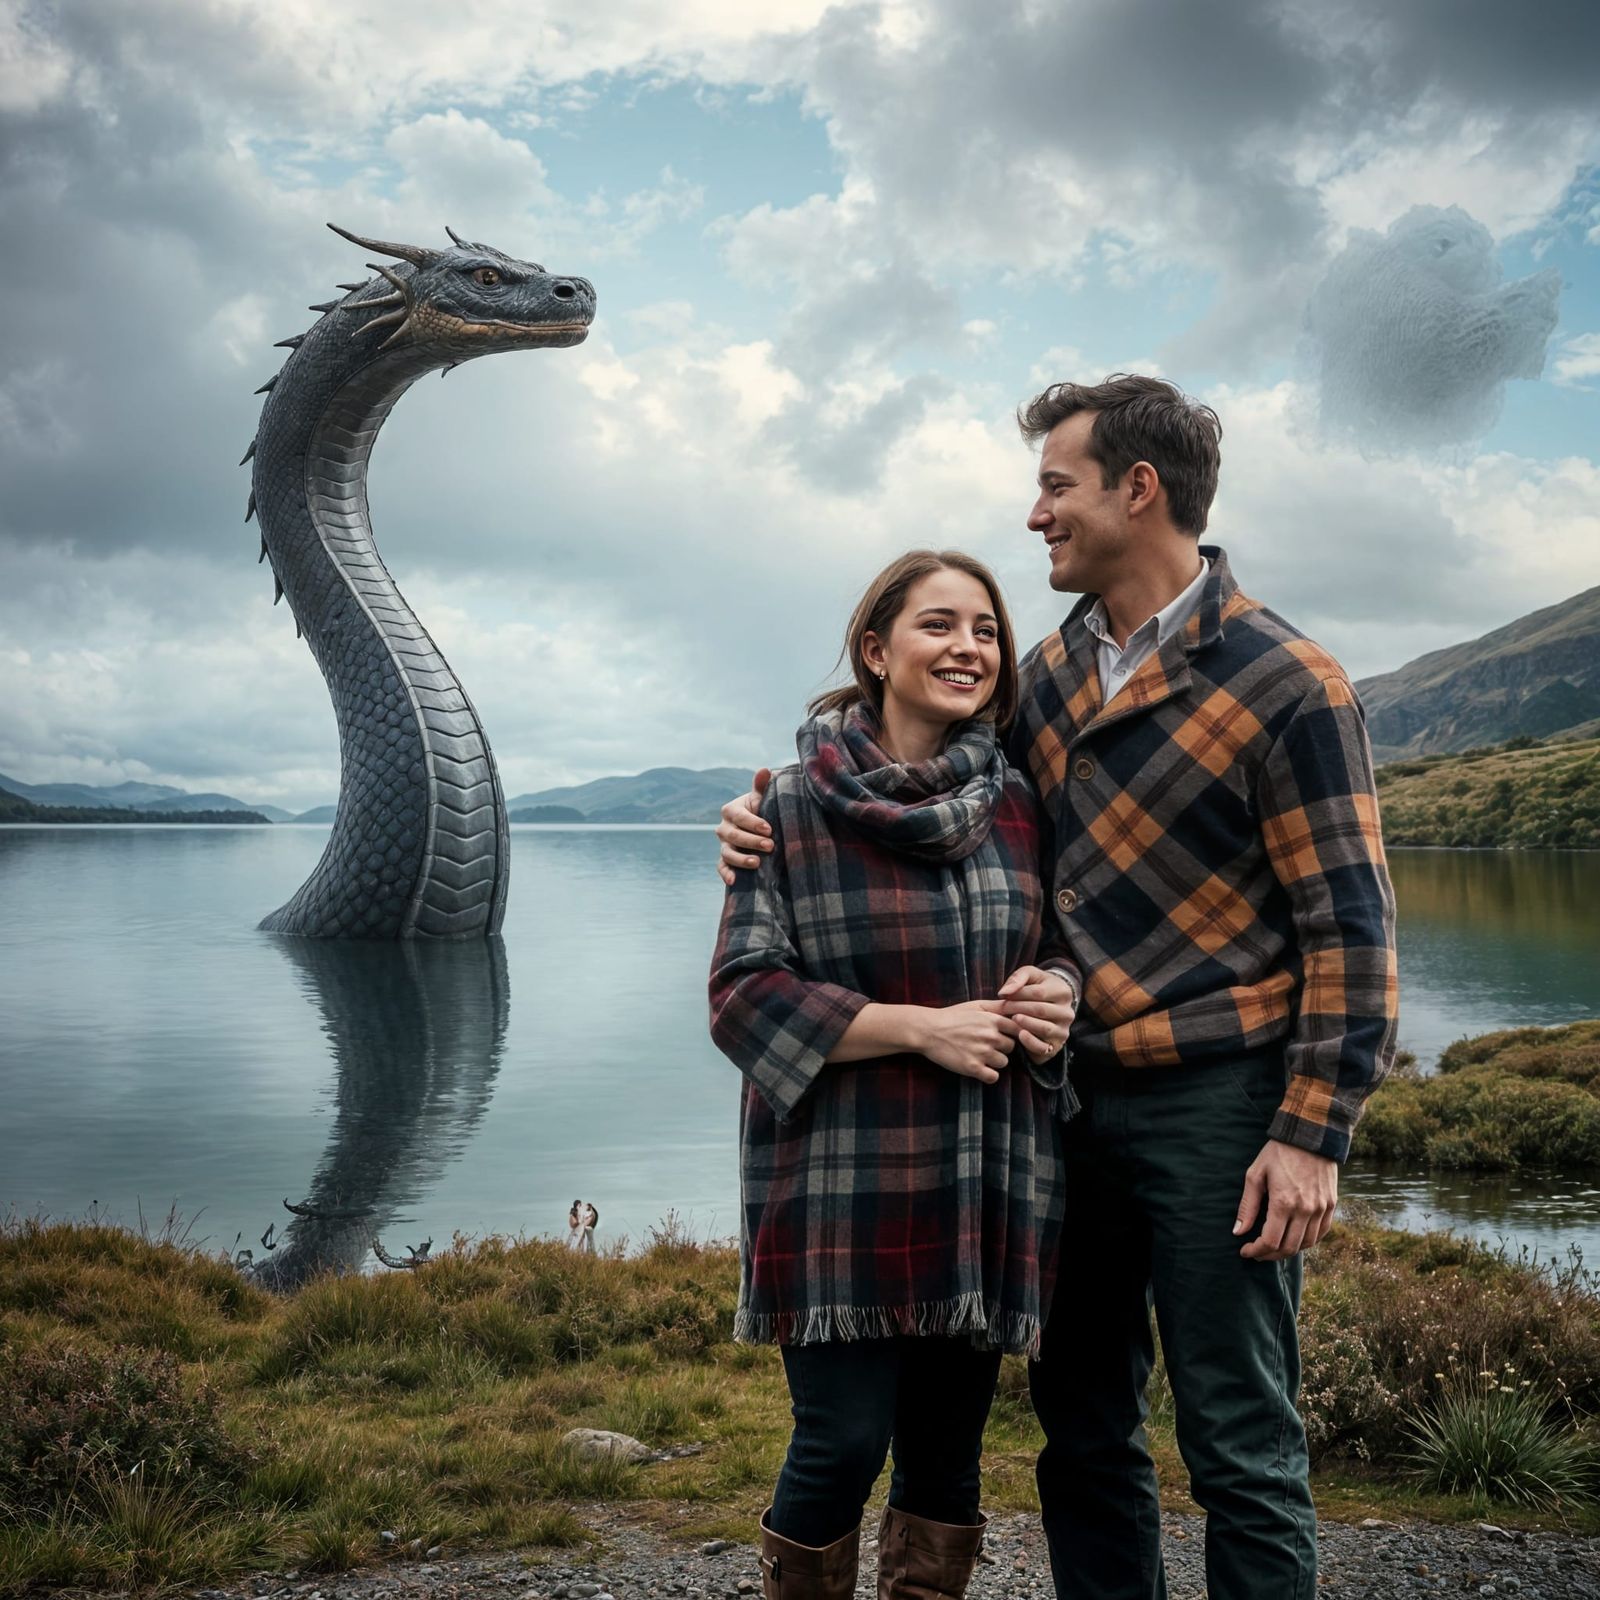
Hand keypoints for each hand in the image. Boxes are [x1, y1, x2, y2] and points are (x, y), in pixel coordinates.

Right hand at [716, 768, 772, 884]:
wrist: (760, 827)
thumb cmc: (762, 809)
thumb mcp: (762, 798)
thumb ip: (761, 786)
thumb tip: (765, 770)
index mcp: (731, 810)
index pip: (739, 816)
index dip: (753, 822)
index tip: (769, 828)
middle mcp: (724, 828)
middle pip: (733, 836)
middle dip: (751, 841)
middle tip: (770, 845)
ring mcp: (724, 845)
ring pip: (727, 853)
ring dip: (740, 859)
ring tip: (757, 863)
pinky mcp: (726, 859)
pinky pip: (722, 867)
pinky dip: (725, 874)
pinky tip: (733, 881)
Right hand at [914, 1000, 1020, 1083]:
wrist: (928, 1030)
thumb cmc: (952, 1017)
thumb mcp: (975, 1006)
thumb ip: (997, 1006)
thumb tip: (1016, 1005)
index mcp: (992, 1020)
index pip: (1018, 1030)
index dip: (1011, 1034)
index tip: (1003, 1035)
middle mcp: (990, 1036)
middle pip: (1011, 1047)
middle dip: (1001, 1047)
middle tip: (986, 1045)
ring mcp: (982, 1053)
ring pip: (1003, 1062)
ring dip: (994, 1061)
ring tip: (980, 1055)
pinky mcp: (972, 1068)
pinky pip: (993, 1077)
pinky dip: (988, 1075)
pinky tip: (980, 1068)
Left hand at [996, 966, 1077, 1063]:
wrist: (1049, 1006)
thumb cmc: (1037, 987)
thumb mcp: (1030, 975)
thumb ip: (1017, 978)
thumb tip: (1004, 993)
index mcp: (1063, 992)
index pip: (1038, 993)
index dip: (1018, 994)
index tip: (1002, 996)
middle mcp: (1067, 1013)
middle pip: (1040, 1010)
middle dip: (1017, 1009)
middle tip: (1001, 1008)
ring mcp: (1063, 1031)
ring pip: (1044, 1028)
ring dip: (1025, 1024)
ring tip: (1011, 1018)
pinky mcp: (1056, 1046)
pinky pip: (1043, 1047)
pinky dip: (1030, 1042)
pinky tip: (1020, 1034)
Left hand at [1234, 1140, 1337, 1260]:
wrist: (1310, 1136)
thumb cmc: (1278, 1153)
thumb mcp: (1255, 1174)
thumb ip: (1248, 1206)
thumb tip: (1238, 1231)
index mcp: (1284, 1202)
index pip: (1270, 1241)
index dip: (1256, 1251)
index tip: (1245, 1251)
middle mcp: (1305, 1210)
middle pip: (1288, 1248)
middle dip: (1269, 1255)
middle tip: (1257, 1253)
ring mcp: (1321, 1209)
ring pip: (1306, 1244)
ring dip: (1288, 1251)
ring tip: (1273, 1247)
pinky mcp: (1331, 1205)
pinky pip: (1321, 1233)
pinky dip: (1307, 1241)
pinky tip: (1294, 1238)